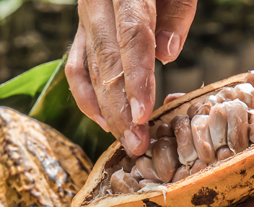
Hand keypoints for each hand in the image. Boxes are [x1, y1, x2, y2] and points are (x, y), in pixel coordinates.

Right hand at [65, 0, 197, 156]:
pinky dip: (87, 96)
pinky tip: (104, 121)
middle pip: (106, 61)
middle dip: (120, 108)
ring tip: (126, 141)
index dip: (136, 78)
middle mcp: (96, 3)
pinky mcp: (82, 29)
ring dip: (106, 110)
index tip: (143, 114)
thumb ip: (177, 11)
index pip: (131, 36)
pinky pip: (76, 66)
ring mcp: (84, 17)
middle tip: (137, 144)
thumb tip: (166, 54)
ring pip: (89, 69)